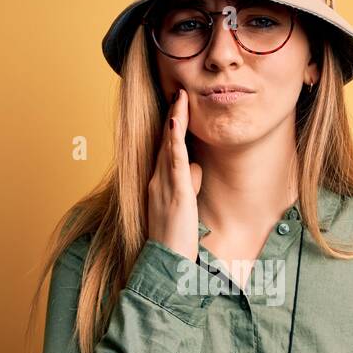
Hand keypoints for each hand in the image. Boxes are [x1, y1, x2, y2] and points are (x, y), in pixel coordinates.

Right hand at [148, 88, 202, 260]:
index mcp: (158, 184)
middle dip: (172, 116)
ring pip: (169, 146)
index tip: (177, 106)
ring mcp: (164, 186)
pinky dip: (175, 141)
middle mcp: (156, 181)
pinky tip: (177, 123)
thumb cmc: (175, 238)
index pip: (164, 149)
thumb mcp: (183, 205)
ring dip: (175, 120)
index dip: (170, 127)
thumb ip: (188, 184)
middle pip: (165, 142)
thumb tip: (196, 168)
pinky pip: (175, 161)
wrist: (166, 262)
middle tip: (178, 90)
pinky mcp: (175, 193)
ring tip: (180, 96)